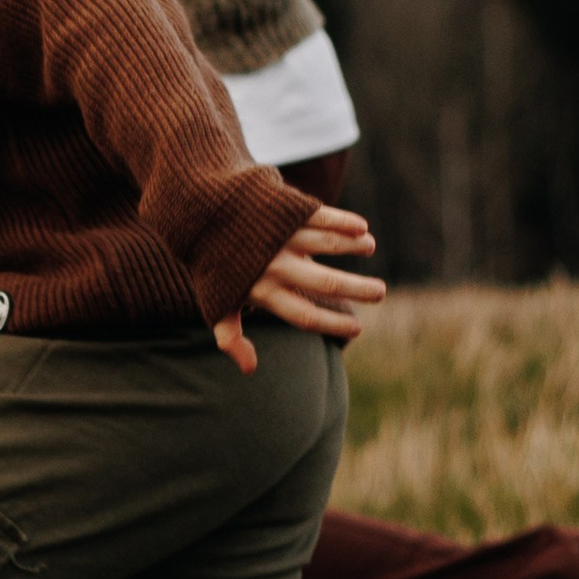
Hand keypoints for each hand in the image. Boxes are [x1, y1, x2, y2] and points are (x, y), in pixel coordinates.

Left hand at [212, 207, 386, 377]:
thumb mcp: (215, 301)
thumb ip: (231, 336)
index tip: (357, 328)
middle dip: (358, 290)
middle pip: (325, 283)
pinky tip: (361, 228)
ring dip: (354, 245)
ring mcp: (281, 235)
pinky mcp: (284, 209)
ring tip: (370, 247)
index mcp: (262, 291)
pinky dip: (345, 222)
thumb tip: (250, 369)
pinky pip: (321, 215)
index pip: (305, 316)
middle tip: (380, 293)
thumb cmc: (212, 264)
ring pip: (327, 243)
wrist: (198, 211)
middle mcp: (275, 265)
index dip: (334, 324)